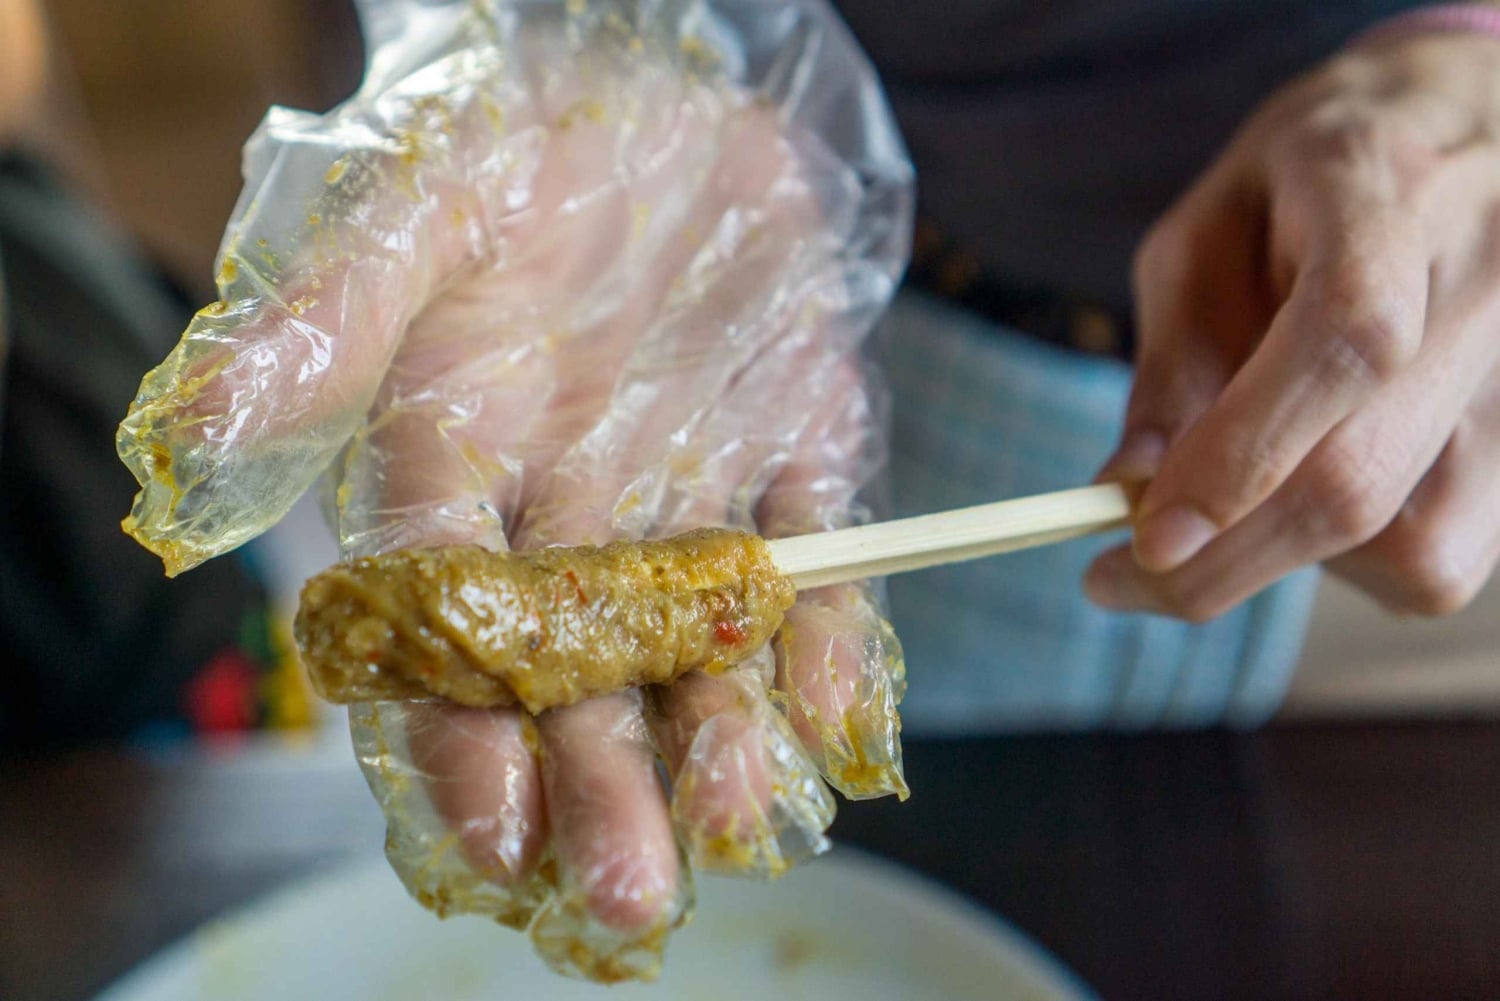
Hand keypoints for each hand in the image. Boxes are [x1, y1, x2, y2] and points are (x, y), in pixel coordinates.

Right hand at [116, 1, 910, 980]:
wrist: (674, 99)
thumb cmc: (526, 151)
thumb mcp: (415, 212)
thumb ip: (325, 321)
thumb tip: (200, 428)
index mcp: (460, 465)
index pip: (452, 622)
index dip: (463, 729)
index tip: (491, 834)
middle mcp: (573, 508)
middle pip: (580, 668)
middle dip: (600, 780)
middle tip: (631, 893)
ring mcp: (692, 492)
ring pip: (700, 641)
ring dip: (718, 736)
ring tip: (733, 831)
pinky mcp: (799, 457)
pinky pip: (821, 560)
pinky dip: (834, 638)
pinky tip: (840, 722)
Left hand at [1089, 28, 1499, 620]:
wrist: (1462, 139)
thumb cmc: (1302, 191)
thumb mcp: (1204, 237)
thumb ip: (1174, 359)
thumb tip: (1128, 491)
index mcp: (1386, 192)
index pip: (1342, 339)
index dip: (1242, 453)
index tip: (1145, 537)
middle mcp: (1486, 281)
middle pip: (1361, 474)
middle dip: (1219, 559)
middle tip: (1111, 582)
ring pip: (1407, 543)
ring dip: (1277, 557)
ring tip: (1232, 491)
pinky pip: (1441, 562)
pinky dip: (1349, 563)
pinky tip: (1310, 488)